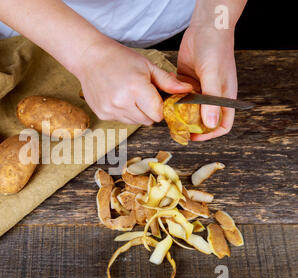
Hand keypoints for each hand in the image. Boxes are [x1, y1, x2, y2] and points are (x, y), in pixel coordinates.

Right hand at [73, 39, 192, 124]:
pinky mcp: (102, 114)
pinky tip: (119, 98)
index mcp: (136, 88)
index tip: (158, 98)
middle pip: (148, 121)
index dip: (161, 107)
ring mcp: (110, 110)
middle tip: (144, 95)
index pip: (158, 113)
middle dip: (150, 111)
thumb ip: (167, 82)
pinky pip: (122, 120)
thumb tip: (187, 91)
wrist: (90, 58)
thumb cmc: (119, 59)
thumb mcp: (147, 66)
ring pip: (135, 122)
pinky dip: (124, 112)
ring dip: (138, 113)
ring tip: (131, 95)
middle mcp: (121, 102)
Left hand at [177, 26, 237, 140]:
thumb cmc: (216, 50)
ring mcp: (199, 90)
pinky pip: (180, 98)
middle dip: (191, 127)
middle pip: (203, 120)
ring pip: (189, 110)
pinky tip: (164, 102)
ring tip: (167, 118)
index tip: (195, 137)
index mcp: (224, 98)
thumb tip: (210, 124)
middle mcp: (212, 97)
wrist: (205, 28)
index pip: (222, 125)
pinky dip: (173, 102)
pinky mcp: (187, 83)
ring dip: (180, 115)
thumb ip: (210, 100)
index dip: (210, 134)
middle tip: (176, 129)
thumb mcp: (213, 76)